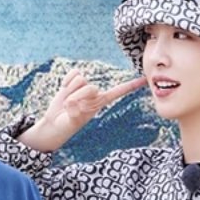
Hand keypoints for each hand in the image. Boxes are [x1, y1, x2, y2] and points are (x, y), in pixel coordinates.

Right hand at [20, 68, 145, 152]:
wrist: (54, 123)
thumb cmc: (66, 125)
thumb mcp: (72, 120)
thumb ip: (74, 112)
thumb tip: (71, 103)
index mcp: (100, 102)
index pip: (119, 92)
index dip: (131, 86)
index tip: (145, 80)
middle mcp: (94, 93)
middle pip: (90, 86)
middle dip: (78, 97)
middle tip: (72, 107)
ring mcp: (83, 87)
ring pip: (80, 79)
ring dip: (71, 91)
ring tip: (67, 102)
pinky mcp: (72, 83)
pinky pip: (73, 73)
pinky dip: (67, 82)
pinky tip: (64, 89)